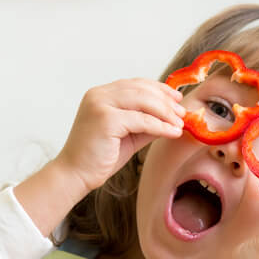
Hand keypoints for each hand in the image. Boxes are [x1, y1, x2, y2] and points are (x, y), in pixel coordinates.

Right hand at [55, 79, 185, 192]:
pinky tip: (172, 132)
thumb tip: (173, 117)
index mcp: (101, 94)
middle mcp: (99, 95)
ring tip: (179, 123)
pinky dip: (160, 126)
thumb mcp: (129, 135)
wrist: (75, 175)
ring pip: (143, 101)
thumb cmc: (99, 157)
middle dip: (166, 101)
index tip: (176, 98)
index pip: (136, 84)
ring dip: (166, 112)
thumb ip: (147, 123)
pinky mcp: (105, 120)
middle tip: (182, 113)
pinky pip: (141, 120)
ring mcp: (100, 105)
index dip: (159, 89)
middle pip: (142, 89)